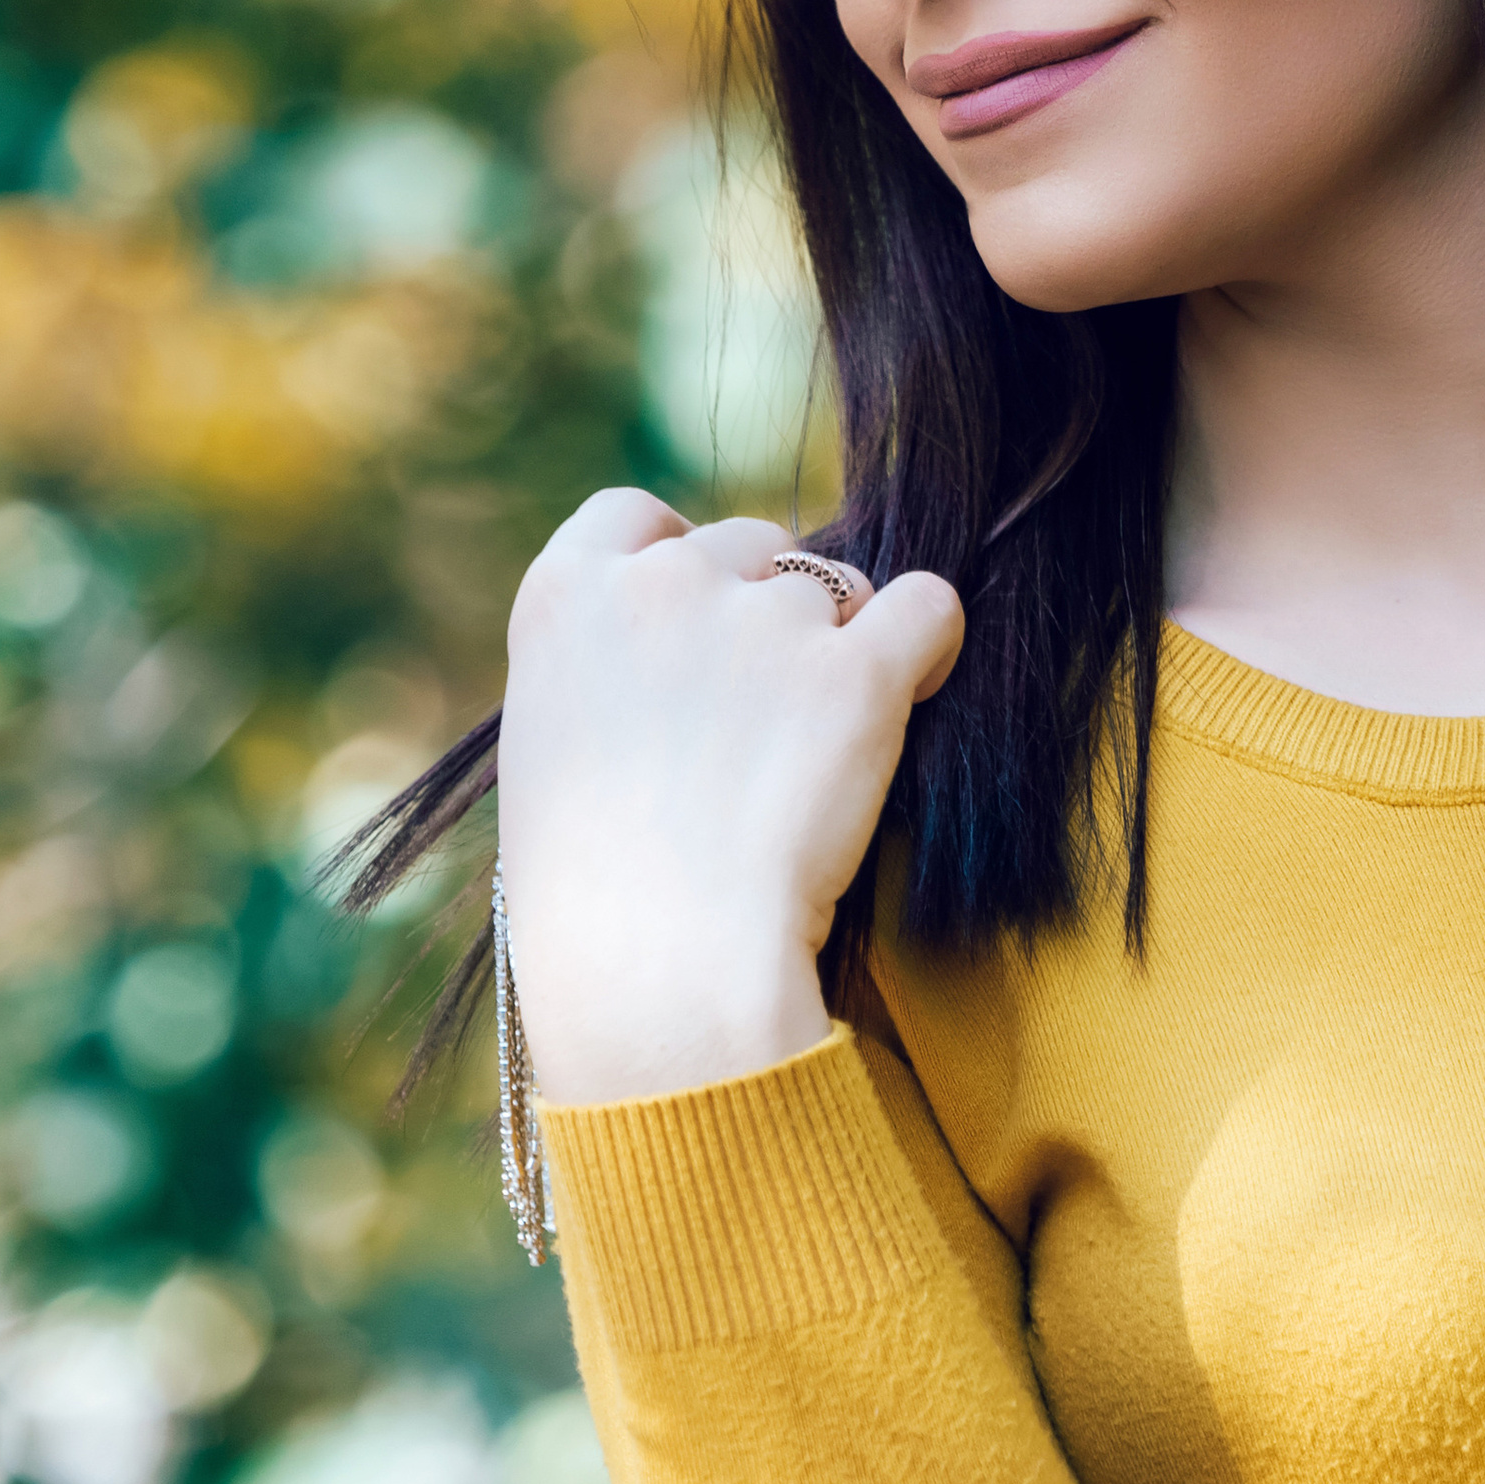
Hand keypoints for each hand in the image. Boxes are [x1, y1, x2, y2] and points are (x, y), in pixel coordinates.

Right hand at [496, 491, 963, 1105]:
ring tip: (816, 756)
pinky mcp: (855, 669)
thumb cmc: (596, 897)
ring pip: (836, 587)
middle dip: (768, 612)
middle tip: (767, 722)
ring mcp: (761, 619)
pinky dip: (929, 643)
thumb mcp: (555, 756)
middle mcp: (660, 585)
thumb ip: (608, 675)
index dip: (682, 557)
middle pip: (748, 546)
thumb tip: (684, 663)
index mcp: (562, 599)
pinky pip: (927, 606)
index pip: (633, 516)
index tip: (704, 617)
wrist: (658, 966)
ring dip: (841, 648)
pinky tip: (914, 692)